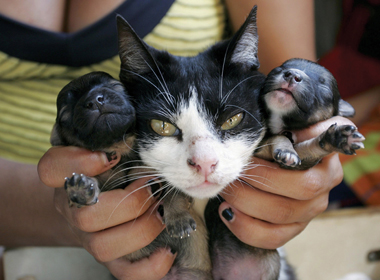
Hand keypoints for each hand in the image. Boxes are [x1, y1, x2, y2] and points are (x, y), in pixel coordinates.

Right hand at [38, 146, 175, 279]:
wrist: (101, 200)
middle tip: (153, 188)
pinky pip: (124, 273)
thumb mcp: (111, 149)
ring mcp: (89, 237)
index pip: (51, 169)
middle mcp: (73, 210)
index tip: (111, 157)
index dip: (78, 163)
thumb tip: (141, 134)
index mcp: (67, 178)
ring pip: (102, 247)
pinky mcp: (110, 258)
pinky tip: (168, 250)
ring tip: (162, 213)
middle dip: (129, 203)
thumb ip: (117, 139)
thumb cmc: (113, 169)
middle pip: (85, 216)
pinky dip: (149, 267)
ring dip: (141, 229)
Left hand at [218, 116, 351, 248]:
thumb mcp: (272, 120)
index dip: (286, 152)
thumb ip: (275, 109)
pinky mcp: (295, 227)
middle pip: (299, 188)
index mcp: (325, 149)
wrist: (270, 159)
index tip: (253, 152)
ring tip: (226, 191)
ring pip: (282, 214)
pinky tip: (227, 212)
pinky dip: (246, 228)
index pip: (316, 150)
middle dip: (258, 181)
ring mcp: (312, 207)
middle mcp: (326, 180)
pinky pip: (273, 237)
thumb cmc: (269, 137)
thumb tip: (269, 91)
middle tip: (230, 174)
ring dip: (246, 203)